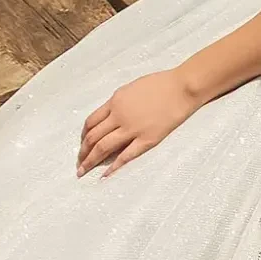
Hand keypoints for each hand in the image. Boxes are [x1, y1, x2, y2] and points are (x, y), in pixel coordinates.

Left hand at [77, 70, 200, 176]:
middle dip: (83, 152)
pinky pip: (126, 156)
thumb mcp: (131, 89)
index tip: (82, 145)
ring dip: (91, 161)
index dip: (83, 136)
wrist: (182, 88)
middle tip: (79, 163)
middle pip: (93, 137)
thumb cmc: (160, 84)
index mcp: (115, 102)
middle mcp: (119, 116)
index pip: (91, 122)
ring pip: (104, 147)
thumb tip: (110, 115)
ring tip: (83, 171)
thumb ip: (118, 103)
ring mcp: (132, 129)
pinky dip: (113, 167)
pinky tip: (104, 175)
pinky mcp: (147, 139)